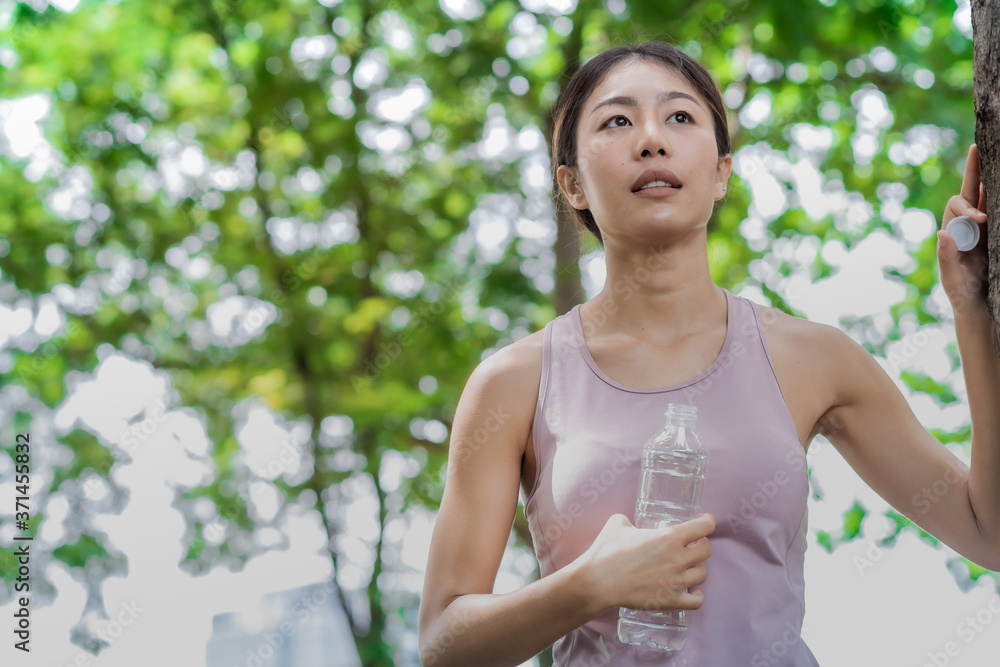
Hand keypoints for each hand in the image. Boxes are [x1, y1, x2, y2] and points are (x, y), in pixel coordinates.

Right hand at [576, 512, 714, 611]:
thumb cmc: (607, 551)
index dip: (707, 522)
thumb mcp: (618, 524)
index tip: (705, 521)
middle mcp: (678, 558)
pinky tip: (692, 591)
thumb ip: (629, 520)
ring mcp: (676, 581)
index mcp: (669, 537)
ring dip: (697, 569)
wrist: (599, 581)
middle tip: (692, 546)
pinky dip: (697, 596)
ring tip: (688, 568)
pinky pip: (697, 602)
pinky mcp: (671, 601)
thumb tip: (629, 523)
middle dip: (702, 546)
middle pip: (707, 550)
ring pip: (703, 574)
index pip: (704, 526)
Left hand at [939, 144, 988, 314]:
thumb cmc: (961, 294)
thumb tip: (942, 233)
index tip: (981, 219)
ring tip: (998, 158)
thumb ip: (946, 258)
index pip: (957, 205)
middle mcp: (968, 225)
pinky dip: (999, 199)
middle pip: (971, 191)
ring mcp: (986, 228)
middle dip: (974, 170)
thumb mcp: (952, 278)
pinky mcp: (999, 234)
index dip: (968, 206)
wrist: (980, 306)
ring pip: (989, 197)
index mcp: (953, 230)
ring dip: (992, 181)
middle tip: (977, 146)